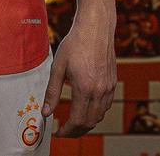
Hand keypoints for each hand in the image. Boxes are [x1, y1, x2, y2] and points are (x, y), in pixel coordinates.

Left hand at [41, 20, 116, 137]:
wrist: (96, 28)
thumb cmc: (76, 43)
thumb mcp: (58, 66)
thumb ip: (52, 91)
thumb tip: (46, 111)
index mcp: (84, 88)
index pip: (77, 121)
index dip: (67, 131)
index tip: (58, 132)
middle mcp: (100, 91)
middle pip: (90, 123)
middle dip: (76, 131)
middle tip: (64, 130)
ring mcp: (109, 87)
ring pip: (100, 116)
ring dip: (87, 123)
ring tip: (74, 121)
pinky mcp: (113, 83)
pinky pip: (106, 105)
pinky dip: (97, 112)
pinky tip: (87, 107)